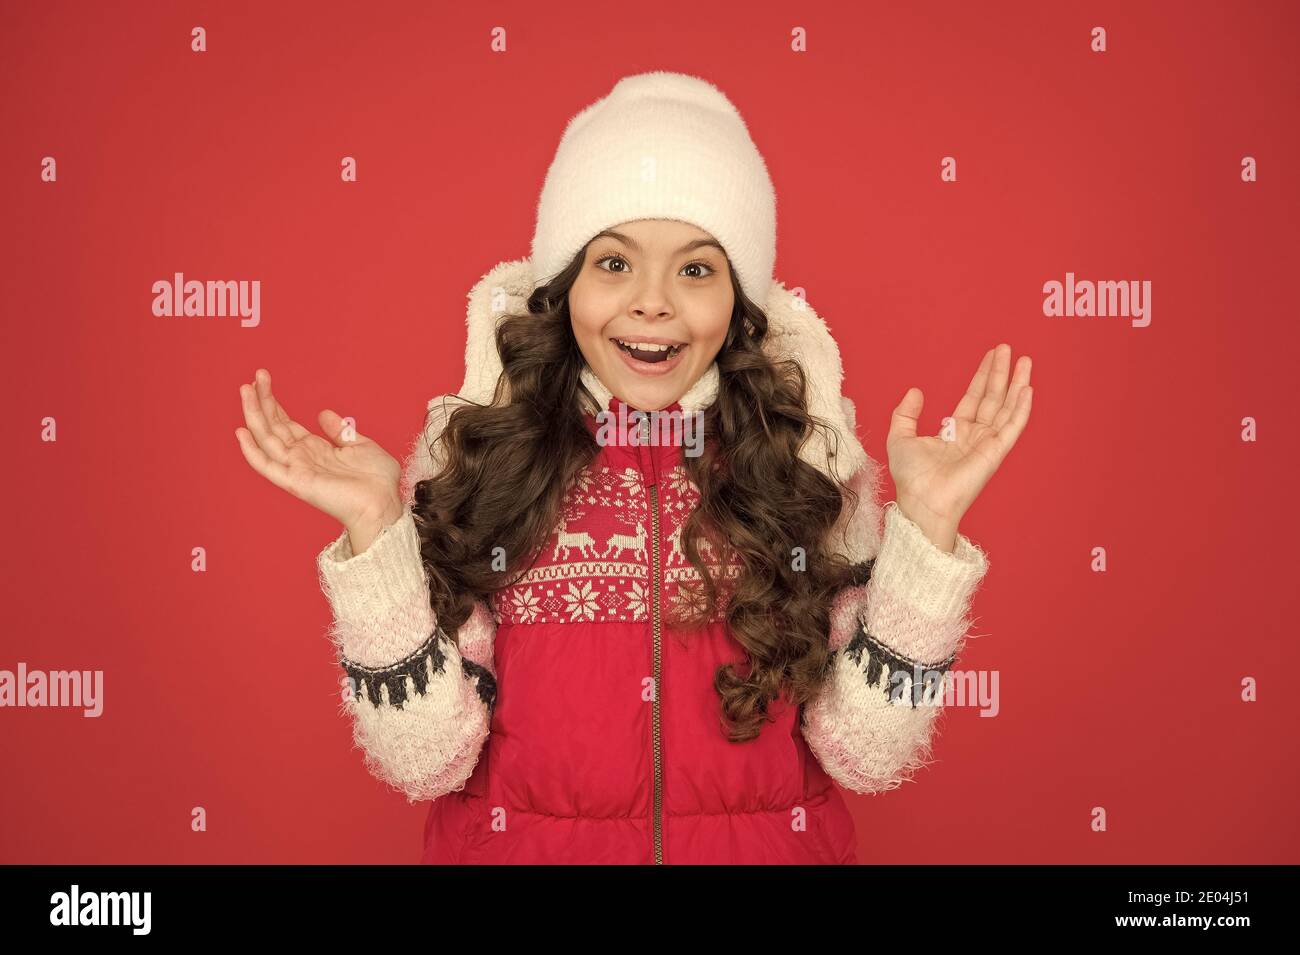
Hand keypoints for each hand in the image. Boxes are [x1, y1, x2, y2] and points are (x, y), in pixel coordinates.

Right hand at [235, 368, 403, 533]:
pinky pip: (267, 466)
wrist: (383, 504)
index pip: (285, 423)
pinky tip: (241, 431)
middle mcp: (301, 458)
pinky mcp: (296, 482)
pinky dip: (252, 450)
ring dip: (254, 414)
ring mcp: (296, 469)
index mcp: (315, 449)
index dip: (273, 402)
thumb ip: (340, 431)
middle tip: (256, 376)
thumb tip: (323, 414)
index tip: (264, 380)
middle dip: (262, 400)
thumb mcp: (361, 445)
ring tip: (246, 389)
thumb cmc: (377, 481)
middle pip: (273, 426)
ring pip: (266, 438)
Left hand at [886, 344, 1032, 549]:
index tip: (991, 356)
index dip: (982, 376)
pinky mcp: (995, 453)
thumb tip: (915, 391)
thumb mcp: (900, 438)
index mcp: (955, 432)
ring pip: (1006, 407)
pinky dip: (1021, 408)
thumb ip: (906, 414)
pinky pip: (1012, 426)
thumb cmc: (911, 478)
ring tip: (1024, 361)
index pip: (974, 398)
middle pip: (992, 398)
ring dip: (1016, 384)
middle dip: (1000, 373)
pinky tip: (1027, 389)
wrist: (921, 501)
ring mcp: (987, 444)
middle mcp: (974, 436)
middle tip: (1007, 349)